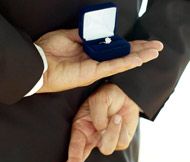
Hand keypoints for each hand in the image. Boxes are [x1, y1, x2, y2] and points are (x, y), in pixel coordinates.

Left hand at [35, 29, 162, 92]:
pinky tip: (140, 59)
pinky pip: (113, 67)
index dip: (129, 44)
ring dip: (139, 56)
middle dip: (140, 50)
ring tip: (155, 52)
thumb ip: (85, 34)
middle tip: (156, 46)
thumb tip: (96, 30)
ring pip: (122, 61)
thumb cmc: (51, 51)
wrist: (40, 65)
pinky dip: (127, 62)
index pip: (115, 47)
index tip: (141, 41)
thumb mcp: (69, 36)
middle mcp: (96, 61)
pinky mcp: (93, 73)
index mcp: (91, 52)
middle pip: (123, 55)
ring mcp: (96, 68)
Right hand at [58, 84, 141, 161]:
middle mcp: (91, 136)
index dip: (72, 159)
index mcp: (82, 126)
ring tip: (116, 117)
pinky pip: (121, 142)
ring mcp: (105, 139)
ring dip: (112, 131)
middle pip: (82, 155)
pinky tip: (120, 120)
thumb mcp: (99, 98)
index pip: (75, 144)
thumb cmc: (108, 96)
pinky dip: (122, 130)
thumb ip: (97, 114)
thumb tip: (100, 129)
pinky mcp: (119, 141)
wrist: (125, 95)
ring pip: (107, 148)